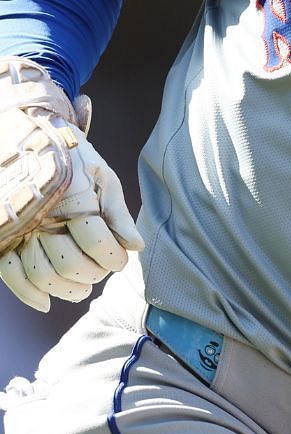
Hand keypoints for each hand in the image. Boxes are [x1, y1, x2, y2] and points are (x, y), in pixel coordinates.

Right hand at [0, 59, 142, 312]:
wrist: (21, 131)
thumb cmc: (67, 153)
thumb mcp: (99, 172)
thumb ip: (116, 212)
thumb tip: (136, 247)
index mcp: (69, 194)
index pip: (96, 242)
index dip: (112, 259)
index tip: (120, 262)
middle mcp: (38, 213)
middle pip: (68, 263)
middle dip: (92, 274)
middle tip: (102, 271)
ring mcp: (15, 225)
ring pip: (41, 274)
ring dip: (66, 288)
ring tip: (83, 286)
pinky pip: (10, 274)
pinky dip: (30, 294)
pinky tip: (47, 302)